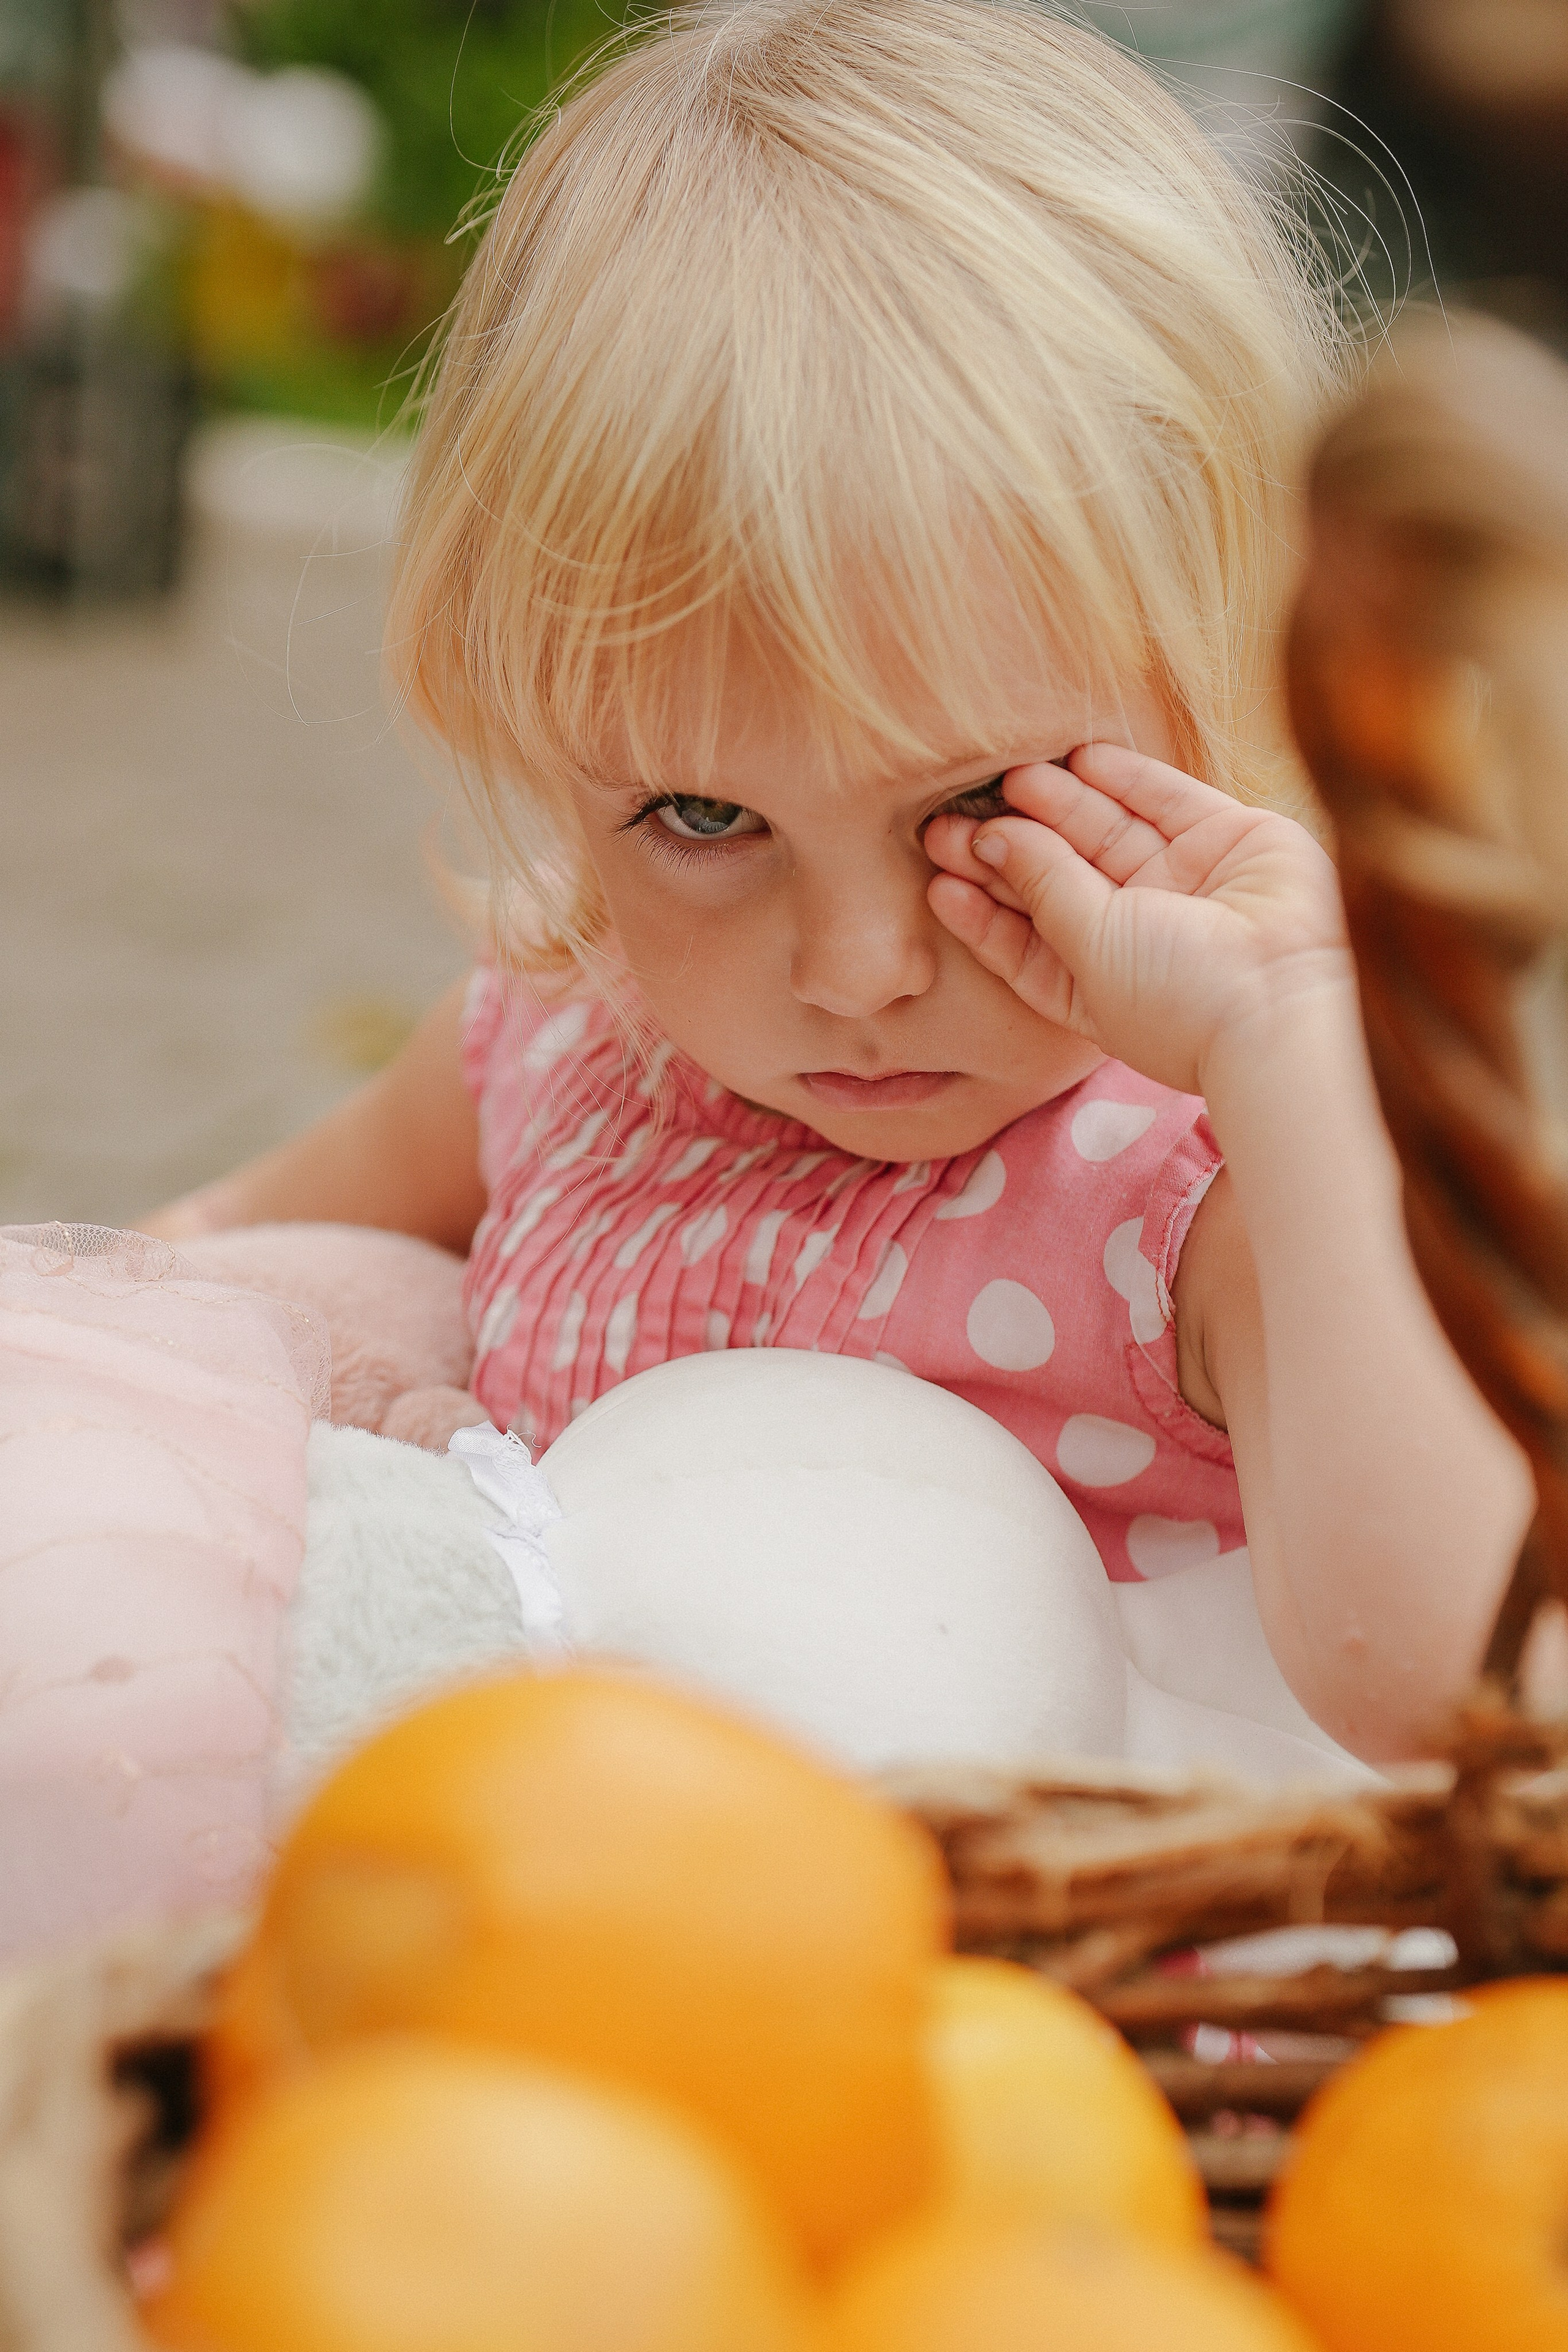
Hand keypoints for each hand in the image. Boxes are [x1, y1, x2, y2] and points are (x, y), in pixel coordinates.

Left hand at [925, 742, 1351, 1096]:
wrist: (1285, 1003)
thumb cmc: (1176, 1000)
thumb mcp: (1089, 946)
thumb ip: (1043, 886)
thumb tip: (993, 836)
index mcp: (1095, 983)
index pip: (1024, 940)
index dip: (981, 908)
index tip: (938, 877)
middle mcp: (1139, 932)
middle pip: (1058, 876)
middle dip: (1008, 845)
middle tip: (953, 815)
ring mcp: (1186, 885)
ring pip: (1108, 832)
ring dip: (1058, 805)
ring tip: (1009, 778)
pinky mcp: (1231, 841)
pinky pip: (1167, 800)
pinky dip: (1126, 777)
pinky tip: (1078, 758)